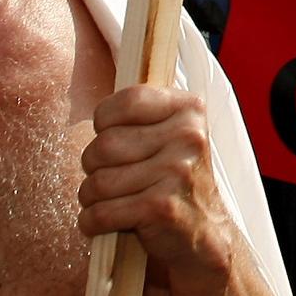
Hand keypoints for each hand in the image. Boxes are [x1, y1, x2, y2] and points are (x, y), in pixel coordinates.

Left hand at [78, 82, 234, 276]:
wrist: (204, 239)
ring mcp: (177, 173)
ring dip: (91, 198)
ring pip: (97, 182)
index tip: (112, 138)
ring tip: (108, 202)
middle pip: (103, 145)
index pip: (124, 102)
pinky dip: (93, 223)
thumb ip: (144, 110)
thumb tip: (104, 56)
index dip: (104, 124)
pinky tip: (105, 224)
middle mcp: (188, 137)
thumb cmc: (175, 184)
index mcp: (190, 110)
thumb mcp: (171, 136)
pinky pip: (102, 212)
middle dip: (93, 168)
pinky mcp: (162, 208)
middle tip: (108, 180)